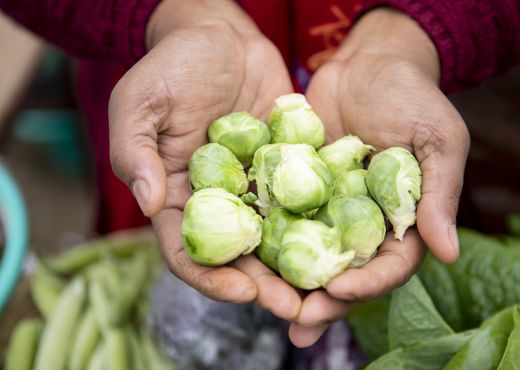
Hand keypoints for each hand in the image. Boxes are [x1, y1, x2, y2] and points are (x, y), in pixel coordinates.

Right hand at [108, 0, 302, 324]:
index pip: (189, 251)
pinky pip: (305, 196)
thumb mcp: (139, 103)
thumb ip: (136, 153)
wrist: (218, 35)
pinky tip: (346, 237)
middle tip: (296, 307)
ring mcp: (255, 186)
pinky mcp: (288, 166)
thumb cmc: (171, 66)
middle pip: (239, 255)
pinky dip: (323, 219)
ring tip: (327, 286)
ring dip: (299, 264)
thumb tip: (151, 205)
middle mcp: (219, 200)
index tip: (243, 291)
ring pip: (277, 235)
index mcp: (178, 197)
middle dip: (265, 285)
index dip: (212, 277)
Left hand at [290, 8, 469, 346]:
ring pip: (309, 253)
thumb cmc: (413, 97)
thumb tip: (448, 253)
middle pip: (345, 270)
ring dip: (289, 282)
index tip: (339, 288)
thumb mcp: (438, 139)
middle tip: (298, 320)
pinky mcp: (297, 188)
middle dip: (323, 298)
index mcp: (401, 221)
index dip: (367, 282)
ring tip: (265, 304)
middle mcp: (362, 223)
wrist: (369, 63)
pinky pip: (281, 216)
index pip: (389, 265)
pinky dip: (265, 237)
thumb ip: (439, 194)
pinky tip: (244, 255)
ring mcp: (328, 208)